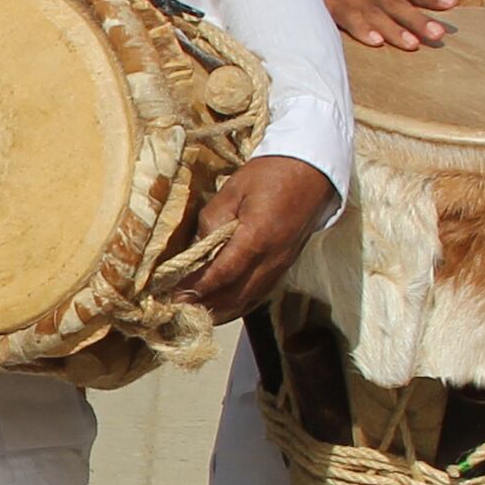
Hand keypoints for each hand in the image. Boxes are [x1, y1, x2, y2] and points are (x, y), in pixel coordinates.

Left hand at [174, 153, 336, 322]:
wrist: (311, 173)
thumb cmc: (269, 175)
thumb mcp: (233, 190)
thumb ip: (212, 221)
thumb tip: (197, 249)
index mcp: (257, 237)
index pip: (222, 273)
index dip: (197, 287)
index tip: (173, 295)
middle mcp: (271, 260)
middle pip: (233, 296)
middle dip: (202, 305)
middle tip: (174, 307)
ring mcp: (280, 268)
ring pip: (245, 301)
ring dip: (217, 311)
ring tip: (190, 312)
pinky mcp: (283, 269)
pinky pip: (256, 296)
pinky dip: (234, 306)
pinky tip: (216, 307)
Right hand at [311, 0, 462, 49]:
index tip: (451, 3)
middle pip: (397, 4)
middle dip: (417, 19)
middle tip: (438, 33)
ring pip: (376, 15)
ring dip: (394, 29)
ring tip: (413, 44)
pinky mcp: (333, 8)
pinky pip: (349, 21)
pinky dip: (362, 30)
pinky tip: (375, 41)